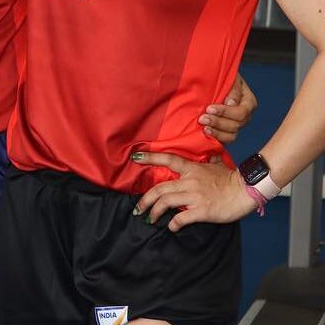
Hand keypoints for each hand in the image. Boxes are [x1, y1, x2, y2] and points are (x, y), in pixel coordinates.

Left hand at [132, 151, 256, 230]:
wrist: (247, 190)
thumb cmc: (232, 179)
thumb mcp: (216, 165)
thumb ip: (207, 162)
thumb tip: (209, 156)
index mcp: (192, 169)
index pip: (168, 160)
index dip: (150, 158)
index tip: (135, 157)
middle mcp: (189, 181)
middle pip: (159, 189)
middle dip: (145, 200)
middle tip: (138, 209)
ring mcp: (195, 196)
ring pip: (166, 202)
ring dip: (154, 212)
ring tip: (150, 219)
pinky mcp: (202, 210)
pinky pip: (181, 218)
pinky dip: (173, 224)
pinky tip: (171, 227)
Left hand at [199, 74, 256, 143]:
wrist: (211, 82)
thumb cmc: (222, 78)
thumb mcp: (230, 78)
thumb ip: (233, 89)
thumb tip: (231, 103)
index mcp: (248, 102)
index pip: (241, 112)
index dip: (226, 112)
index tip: (209, 108)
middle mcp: (245, 115)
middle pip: (236, 125)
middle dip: (218, 122)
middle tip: (202, 118)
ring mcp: (236, 124)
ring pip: (232, 135)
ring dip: (217, 132)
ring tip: (204, 128)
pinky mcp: (226, 131)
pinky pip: (225, 140)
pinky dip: (216, 138)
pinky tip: (205, 133)